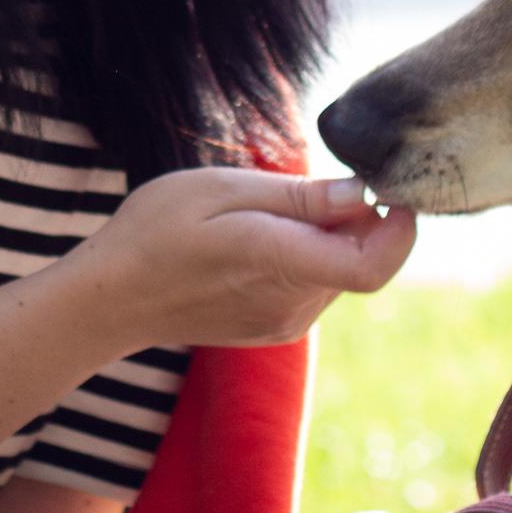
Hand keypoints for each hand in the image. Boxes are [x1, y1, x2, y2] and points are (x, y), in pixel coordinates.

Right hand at [71, 169, 416, 350]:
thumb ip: (299, 196)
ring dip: (328, 235)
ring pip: (339, 269)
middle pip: (361, 259)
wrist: (111, 299)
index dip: (400, 229)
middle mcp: (292, 304)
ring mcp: (286, 322)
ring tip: (265, 212)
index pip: (373, 265)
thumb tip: (365, 194)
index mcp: (278, 263)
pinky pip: (316, 283)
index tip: (392, 190)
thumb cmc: (154, 231)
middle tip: (306, 184)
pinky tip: (260, 238)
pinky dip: (308, 254)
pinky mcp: (278, 327)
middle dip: (357, 218)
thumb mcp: (222, 189)